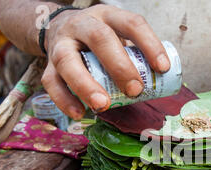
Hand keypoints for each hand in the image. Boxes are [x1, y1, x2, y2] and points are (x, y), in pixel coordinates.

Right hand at [41, 4, 169, 119]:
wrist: (59, 30)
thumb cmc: (100, 41)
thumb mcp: (119, 37)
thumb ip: (134, 56)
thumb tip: (161, 87)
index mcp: (108, 16)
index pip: (132, 23)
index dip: (149, 44)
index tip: (163, 68)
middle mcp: (82, 25)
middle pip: (99, 38)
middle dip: (119, 66)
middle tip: (135, 90)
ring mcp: (61, 44)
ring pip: (68, 60)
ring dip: (85, 84)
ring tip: (102, 105)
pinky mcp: (48, 64)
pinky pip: (51, 82)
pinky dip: (64, 99)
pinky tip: (80, 113)